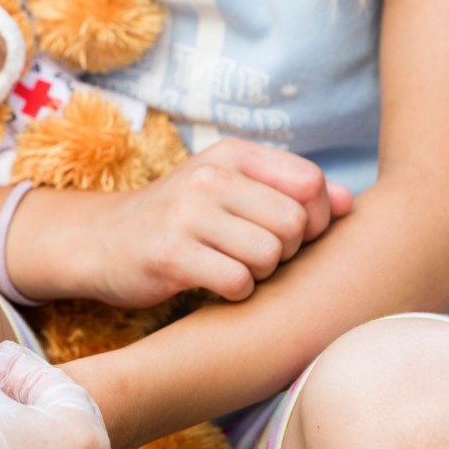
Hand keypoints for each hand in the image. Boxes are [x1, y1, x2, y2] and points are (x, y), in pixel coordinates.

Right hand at [84, 138, 352, 306]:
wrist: (99, 242)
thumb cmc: (176, 219)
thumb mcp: (228, 190)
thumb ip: (287, 192)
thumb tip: (348, 203)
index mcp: (230, 154)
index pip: (309, 182)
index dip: (315, 218)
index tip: (291, 235)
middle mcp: (208, 177)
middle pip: (293, 223)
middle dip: (286, 251)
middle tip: (258, 258)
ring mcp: (186, 215)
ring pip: (268, 254)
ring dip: (260, 274)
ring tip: (234, 269)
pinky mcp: (169, 255)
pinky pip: (236, 282)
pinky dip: (235, 293)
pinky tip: (215, 286)